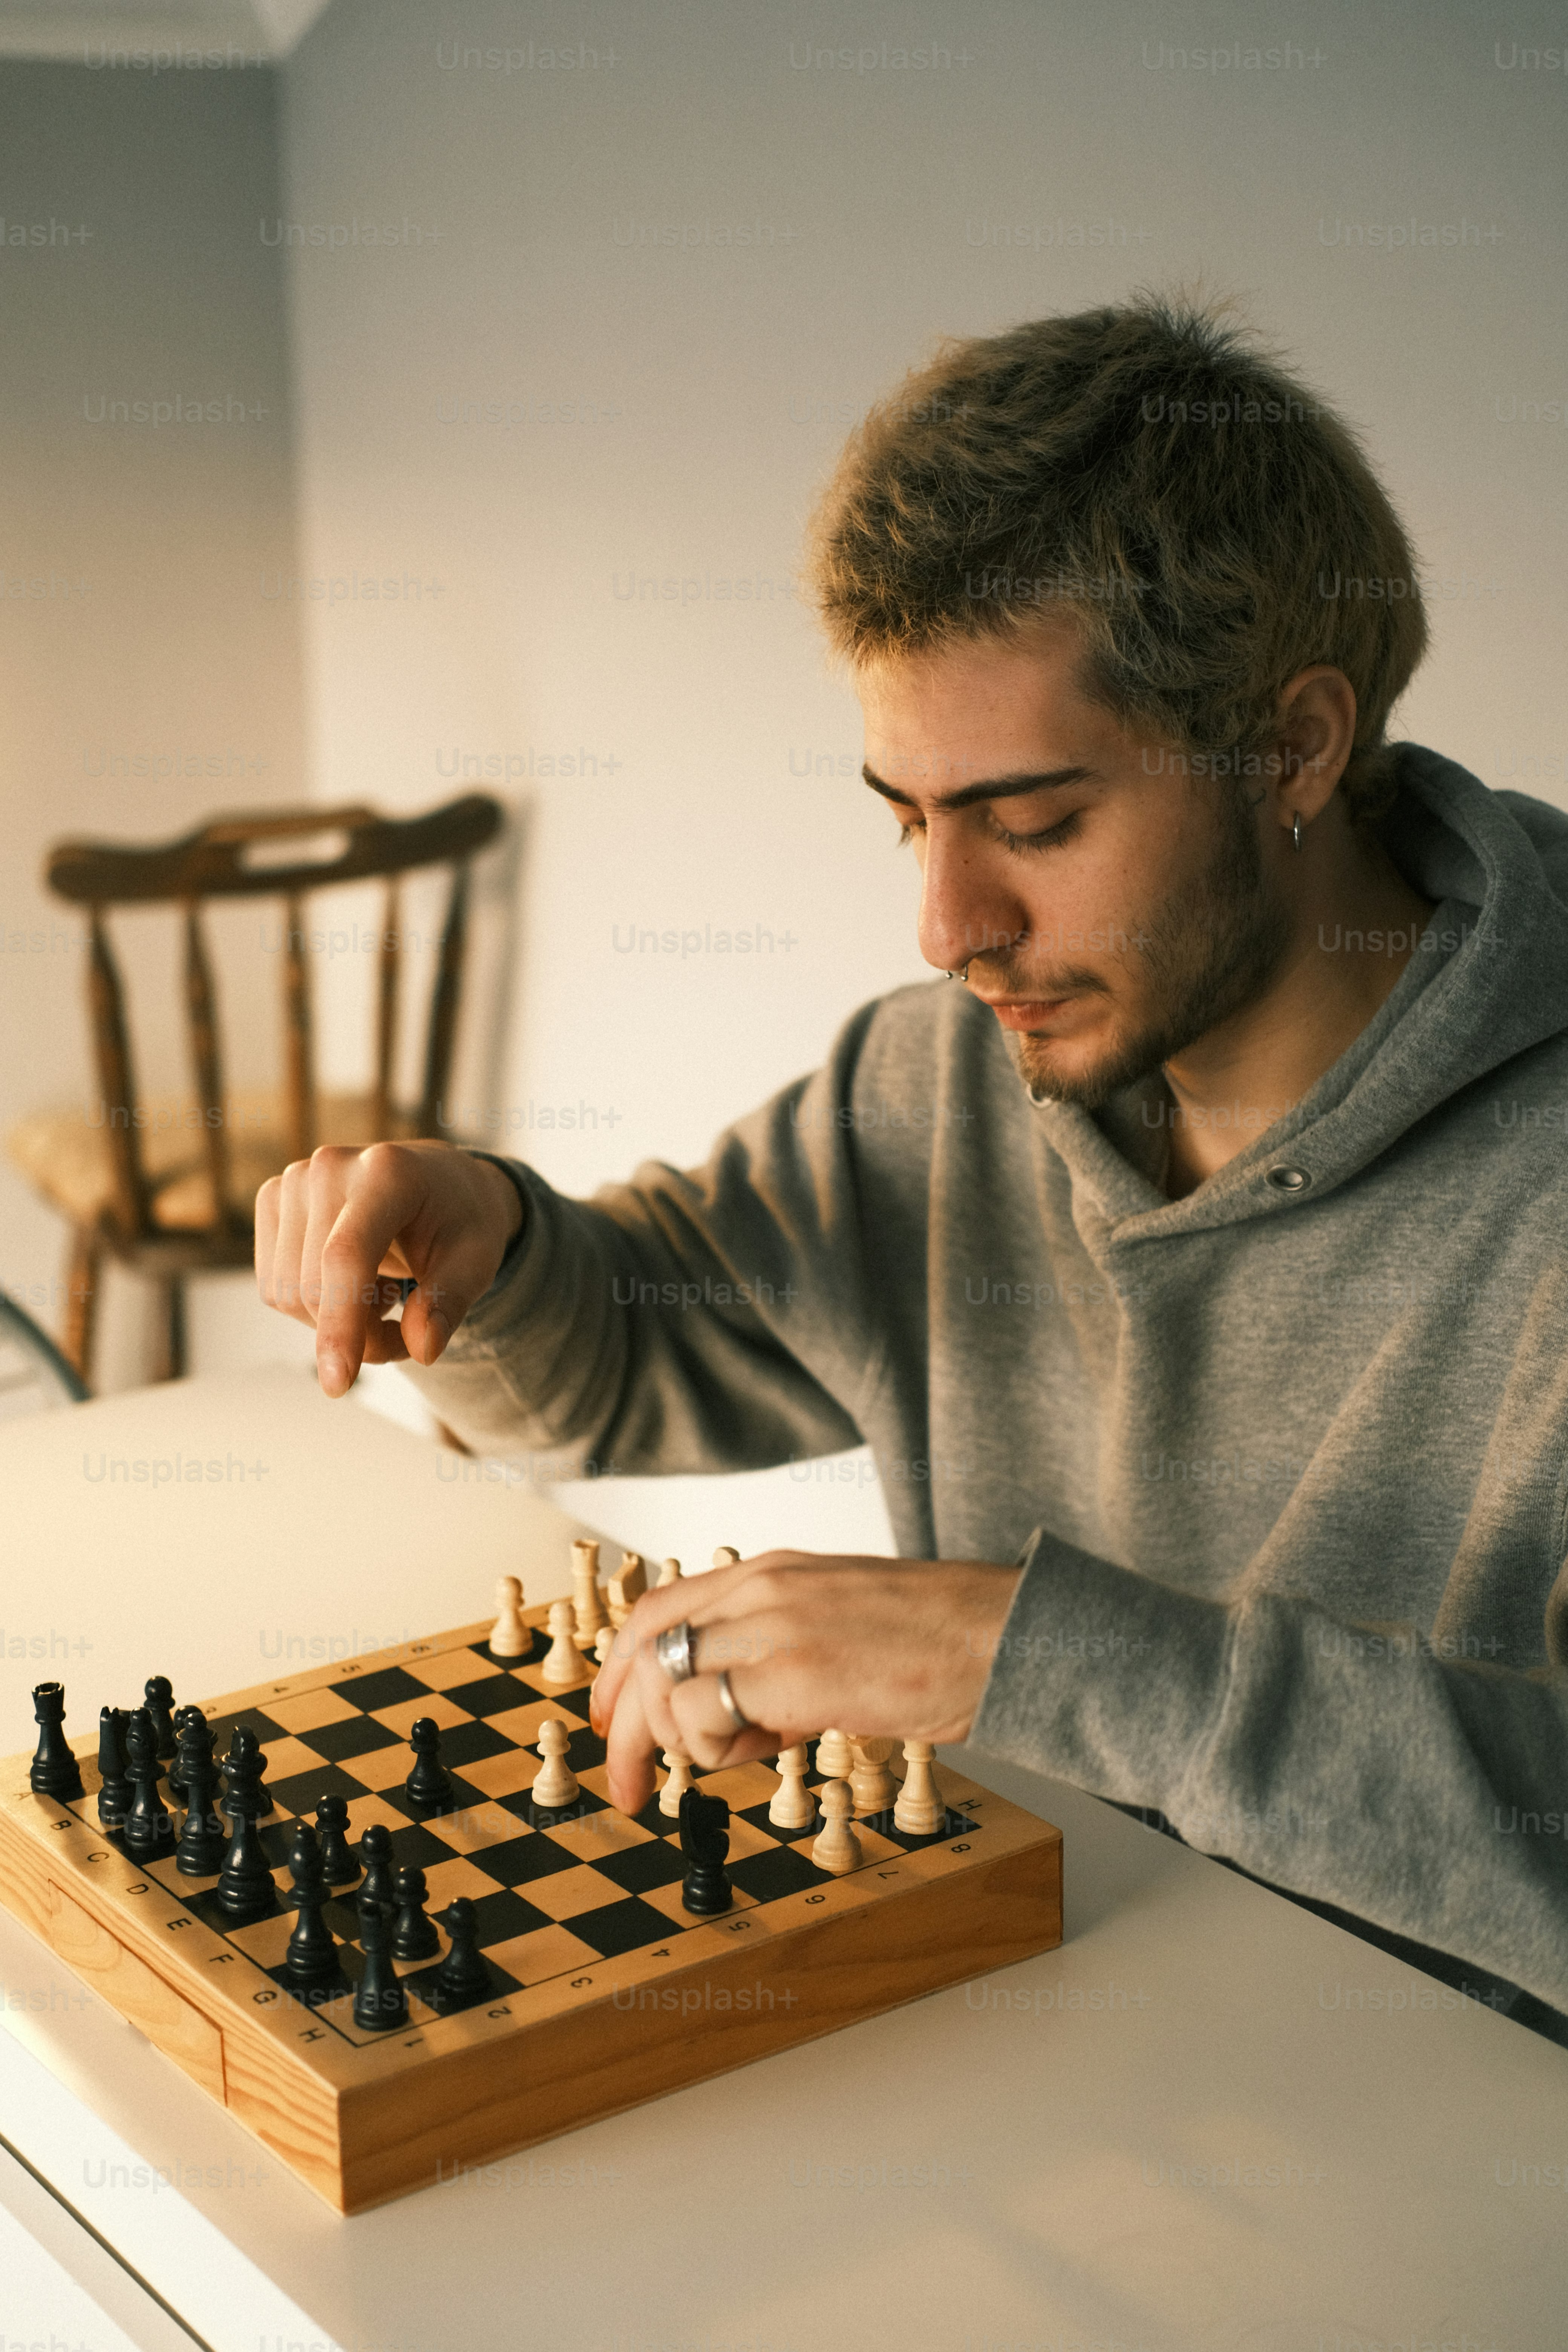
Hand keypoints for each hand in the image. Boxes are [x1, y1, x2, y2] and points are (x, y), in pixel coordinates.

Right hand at [253, 1140, 523, 1396]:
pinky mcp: (273, 1201)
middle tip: (407, 1331)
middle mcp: (331, 1168)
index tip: (339, 1384)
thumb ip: (449, 1304)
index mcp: (388, 1173)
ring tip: (385, 1298)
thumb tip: (423, 1348)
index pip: (346, 1257)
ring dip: (336, 1323)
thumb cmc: (458, 1219)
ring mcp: (294, 1181)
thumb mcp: (477, 1262)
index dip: (340, 1324)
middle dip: (358, 1335)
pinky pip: (274, 1286)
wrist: (438, 1181)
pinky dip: (314, 1307)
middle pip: (315, 1287)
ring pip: (288, 1294)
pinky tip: (354, 1283)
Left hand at [587, 1549, 1021, 1814]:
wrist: (1004, 1636)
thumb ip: (778, 1657)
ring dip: (682, 1742)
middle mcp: (763, 1588)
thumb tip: (735, 1723)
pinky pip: (703, 1716)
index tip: (611, 1720)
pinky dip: (714, 1749)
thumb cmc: (937, 1637)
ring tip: (744, 1753)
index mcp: (773, 1571)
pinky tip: (769, 1749)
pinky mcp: (795, 1676)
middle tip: (624, 1784)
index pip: (659, 1608)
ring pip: (664, 1686)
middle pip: (644, 1649)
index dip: (618, 1669)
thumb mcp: (836, 1625)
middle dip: (622, 1726)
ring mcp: (775, 1627)